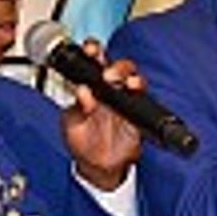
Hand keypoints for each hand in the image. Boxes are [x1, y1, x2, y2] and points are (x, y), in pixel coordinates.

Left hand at [62, 39, 143, 189]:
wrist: (99, 165)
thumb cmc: (83, 141)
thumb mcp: (73, 125)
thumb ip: (78, 108)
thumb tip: (83, 92)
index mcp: (91, 88)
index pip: (92, 63)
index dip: (93, 52)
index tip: (91, 50)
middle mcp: (110, 90)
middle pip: (118, 67)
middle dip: (115, 65)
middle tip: (108, 74)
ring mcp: (125, 101)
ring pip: (133, 78)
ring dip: (130, 76)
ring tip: (127, 82)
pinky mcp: (137, 113)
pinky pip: (143, 99)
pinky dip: (139, 92)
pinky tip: (134, 90)